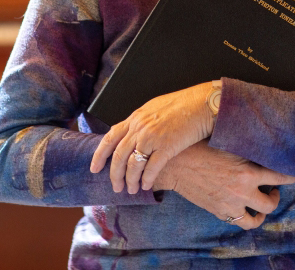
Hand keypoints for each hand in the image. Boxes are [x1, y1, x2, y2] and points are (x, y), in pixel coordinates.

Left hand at [90, 81, 216, 192]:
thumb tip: (129, 134)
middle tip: (115, 187)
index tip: (94, 168)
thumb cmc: (179, 106)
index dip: (99, 155)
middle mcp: (140, 128)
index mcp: (134, 118)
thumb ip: (139, 123)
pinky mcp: (167, 146)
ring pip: (134, 164)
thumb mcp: (151, 109)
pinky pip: (152, 167)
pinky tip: (146, 186)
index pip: (109, 138)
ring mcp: (152, 137)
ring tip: (130, 190)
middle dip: (115, 174)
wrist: (200, 104)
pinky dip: (147, 179)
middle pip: (119, 155)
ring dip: (130, 180)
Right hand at [154, 141, 294, 229]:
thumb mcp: (225, 142)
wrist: (173, 164)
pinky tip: (242, 207)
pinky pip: (238, 221)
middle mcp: (242, 191)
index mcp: (248, 172)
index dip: (291, 175)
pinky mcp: (219, 211)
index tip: (294, 173)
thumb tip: (264, 137)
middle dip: (276, 196)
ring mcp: (231, 204)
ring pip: (257, 218)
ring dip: (262, 212)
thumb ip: (246, 145)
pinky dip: (244, 217)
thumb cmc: (197, 147)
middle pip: (271, 203)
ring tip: (260, 202)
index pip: (282, 177)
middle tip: (273, 188)